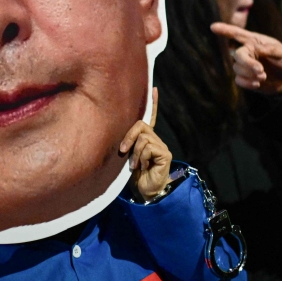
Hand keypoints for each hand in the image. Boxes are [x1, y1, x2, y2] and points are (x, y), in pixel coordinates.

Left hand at [119, 87, 171, 201]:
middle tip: (122, 151)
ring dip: (134, 153)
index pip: (150, 117)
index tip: (153, 88)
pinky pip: (148, 147)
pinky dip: (141, 157)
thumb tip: (116, 136)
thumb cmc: (133, 176)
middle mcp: (155, 139)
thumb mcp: (126, 156)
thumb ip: (126, 144)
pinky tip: (142, 167)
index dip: (152, 103)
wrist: (144, 192)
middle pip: (141, 125)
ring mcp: (161, 146)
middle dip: (129, 136)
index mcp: (146, 138)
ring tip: (134, 165)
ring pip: (143, 138)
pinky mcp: (165, 154)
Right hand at [210, 22, 281, 93]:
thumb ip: (269, 49)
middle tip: (261, 71)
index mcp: (254, 41)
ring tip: (264, 76)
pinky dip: (248, 83)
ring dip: (250, 74)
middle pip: (238, 55)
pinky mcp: (244, 78)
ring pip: (237, 69)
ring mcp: (244, 65)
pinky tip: (258, 84)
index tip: (213, 27)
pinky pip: (238, 80)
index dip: (225, 30)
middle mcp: (247, 52)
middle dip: (247, 64)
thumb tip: (255, 49)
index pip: (237, 34)